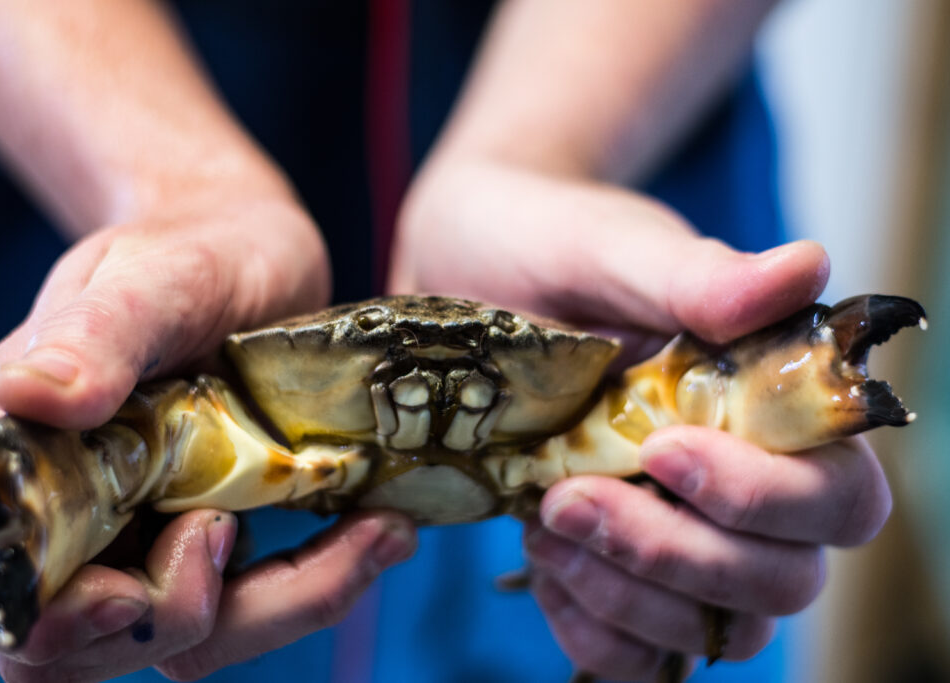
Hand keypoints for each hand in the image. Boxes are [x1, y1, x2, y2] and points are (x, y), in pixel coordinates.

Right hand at [0, 191, 416, 680]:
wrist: (254, 255)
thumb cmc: (191, 250)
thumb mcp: (152, 277)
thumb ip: (96, 331)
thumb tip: (24, 393)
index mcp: (12, 452)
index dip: (19, 616)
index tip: (122, 594)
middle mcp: (68, 513)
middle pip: (73, 643)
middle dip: (174, 615)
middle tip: (240, 533)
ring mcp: (141, 536)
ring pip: (177, 637)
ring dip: (278, 610)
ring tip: (375, 535)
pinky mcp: (212, 542)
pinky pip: (248, 609)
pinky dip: (316, 586)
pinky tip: (383, 533)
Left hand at [391, 158, 890, 677]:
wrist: (464, 267)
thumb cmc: (548, 244)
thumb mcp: (610, 249)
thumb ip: (701, 276)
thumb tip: (808, 267)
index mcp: (766, 404)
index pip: (836, 496)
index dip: (766, 498)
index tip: (665, 448)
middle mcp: (737, 480)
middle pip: (780, 580)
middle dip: (679, 556)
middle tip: (570, 496)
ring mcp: (675, 528)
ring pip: (712, 627)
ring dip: (630, 596)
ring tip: (543, 523)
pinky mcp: (611, 560)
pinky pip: (637, 649)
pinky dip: (596, 629)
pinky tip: (545, 565)